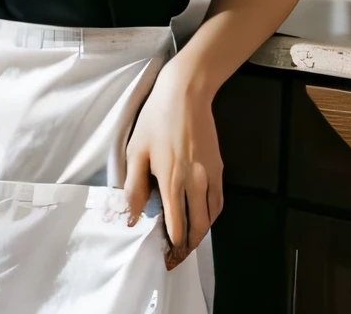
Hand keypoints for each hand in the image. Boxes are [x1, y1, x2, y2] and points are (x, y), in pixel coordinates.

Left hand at [122, 63, 223, 268]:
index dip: (172, 244)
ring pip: (212, 216)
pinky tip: (203, 216)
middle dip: (189, 245)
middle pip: (198, 226)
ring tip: (190, 240)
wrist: (186, 95)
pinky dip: (212, 215)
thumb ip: (133, 187)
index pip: (176, 225)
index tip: (165, 256)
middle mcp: (195, 183)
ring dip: (202, 232)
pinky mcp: (219, 168)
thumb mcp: (136, 151)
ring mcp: (211, 176)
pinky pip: (219, 201)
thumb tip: (131, 217)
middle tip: (178, 255)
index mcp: (172, 181)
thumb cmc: (156, 120)